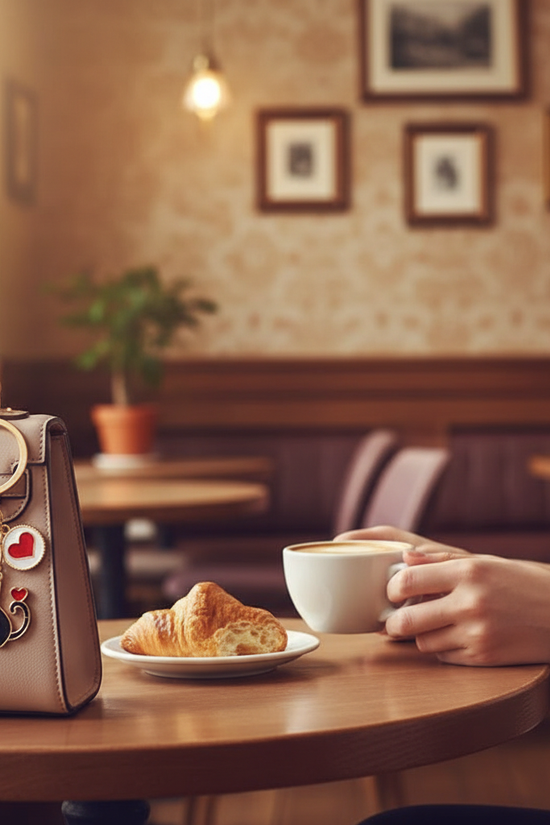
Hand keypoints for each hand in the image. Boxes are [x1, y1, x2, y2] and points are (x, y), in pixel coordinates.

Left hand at [335, 526, 549, 666]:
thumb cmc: (523, 583)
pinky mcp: (485, 657)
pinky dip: (442, 650)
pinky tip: (454, 638)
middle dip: (393, 622)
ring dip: (420, 636)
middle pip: (406, 620)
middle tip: (394, 619)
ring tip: (431, 626)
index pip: (407, 581)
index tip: (393, 591)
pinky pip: (444, 658)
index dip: (392, 589)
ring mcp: (477, 633)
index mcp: (468, 572)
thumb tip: (404, 558)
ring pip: (423, 643)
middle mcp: (470, 602)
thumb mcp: (486, 563)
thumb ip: (442, 560)